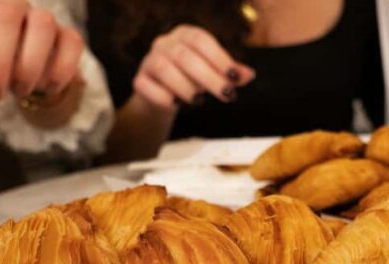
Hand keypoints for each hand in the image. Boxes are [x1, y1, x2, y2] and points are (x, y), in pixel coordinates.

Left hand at [0, 0, 84, 108]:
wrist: (27, 58)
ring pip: (42, 27)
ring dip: (28, 68)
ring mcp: (43, 17)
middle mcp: (11, 2)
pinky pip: (71, 45)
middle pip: (6, 17)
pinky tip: (46, 87)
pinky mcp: (69, 35)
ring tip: (18, 91)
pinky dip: (58, 72)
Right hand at [133, 25, 255, 109]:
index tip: (235, 77)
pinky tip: (175, 104)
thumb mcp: (215, 74)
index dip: (219, 58)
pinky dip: (162, 96)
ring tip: (199, 101)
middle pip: (184, 56)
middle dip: (209, 77)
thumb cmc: (194, 79)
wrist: (164, 95)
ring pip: (163, 68)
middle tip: (228, 95)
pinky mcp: (138, 79)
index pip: (201, 40)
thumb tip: (249, 75)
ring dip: (185, 87)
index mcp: (185, 35)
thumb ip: (231, 74)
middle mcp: (165, 43)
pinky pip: (145, 85)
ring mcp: (149, 60)